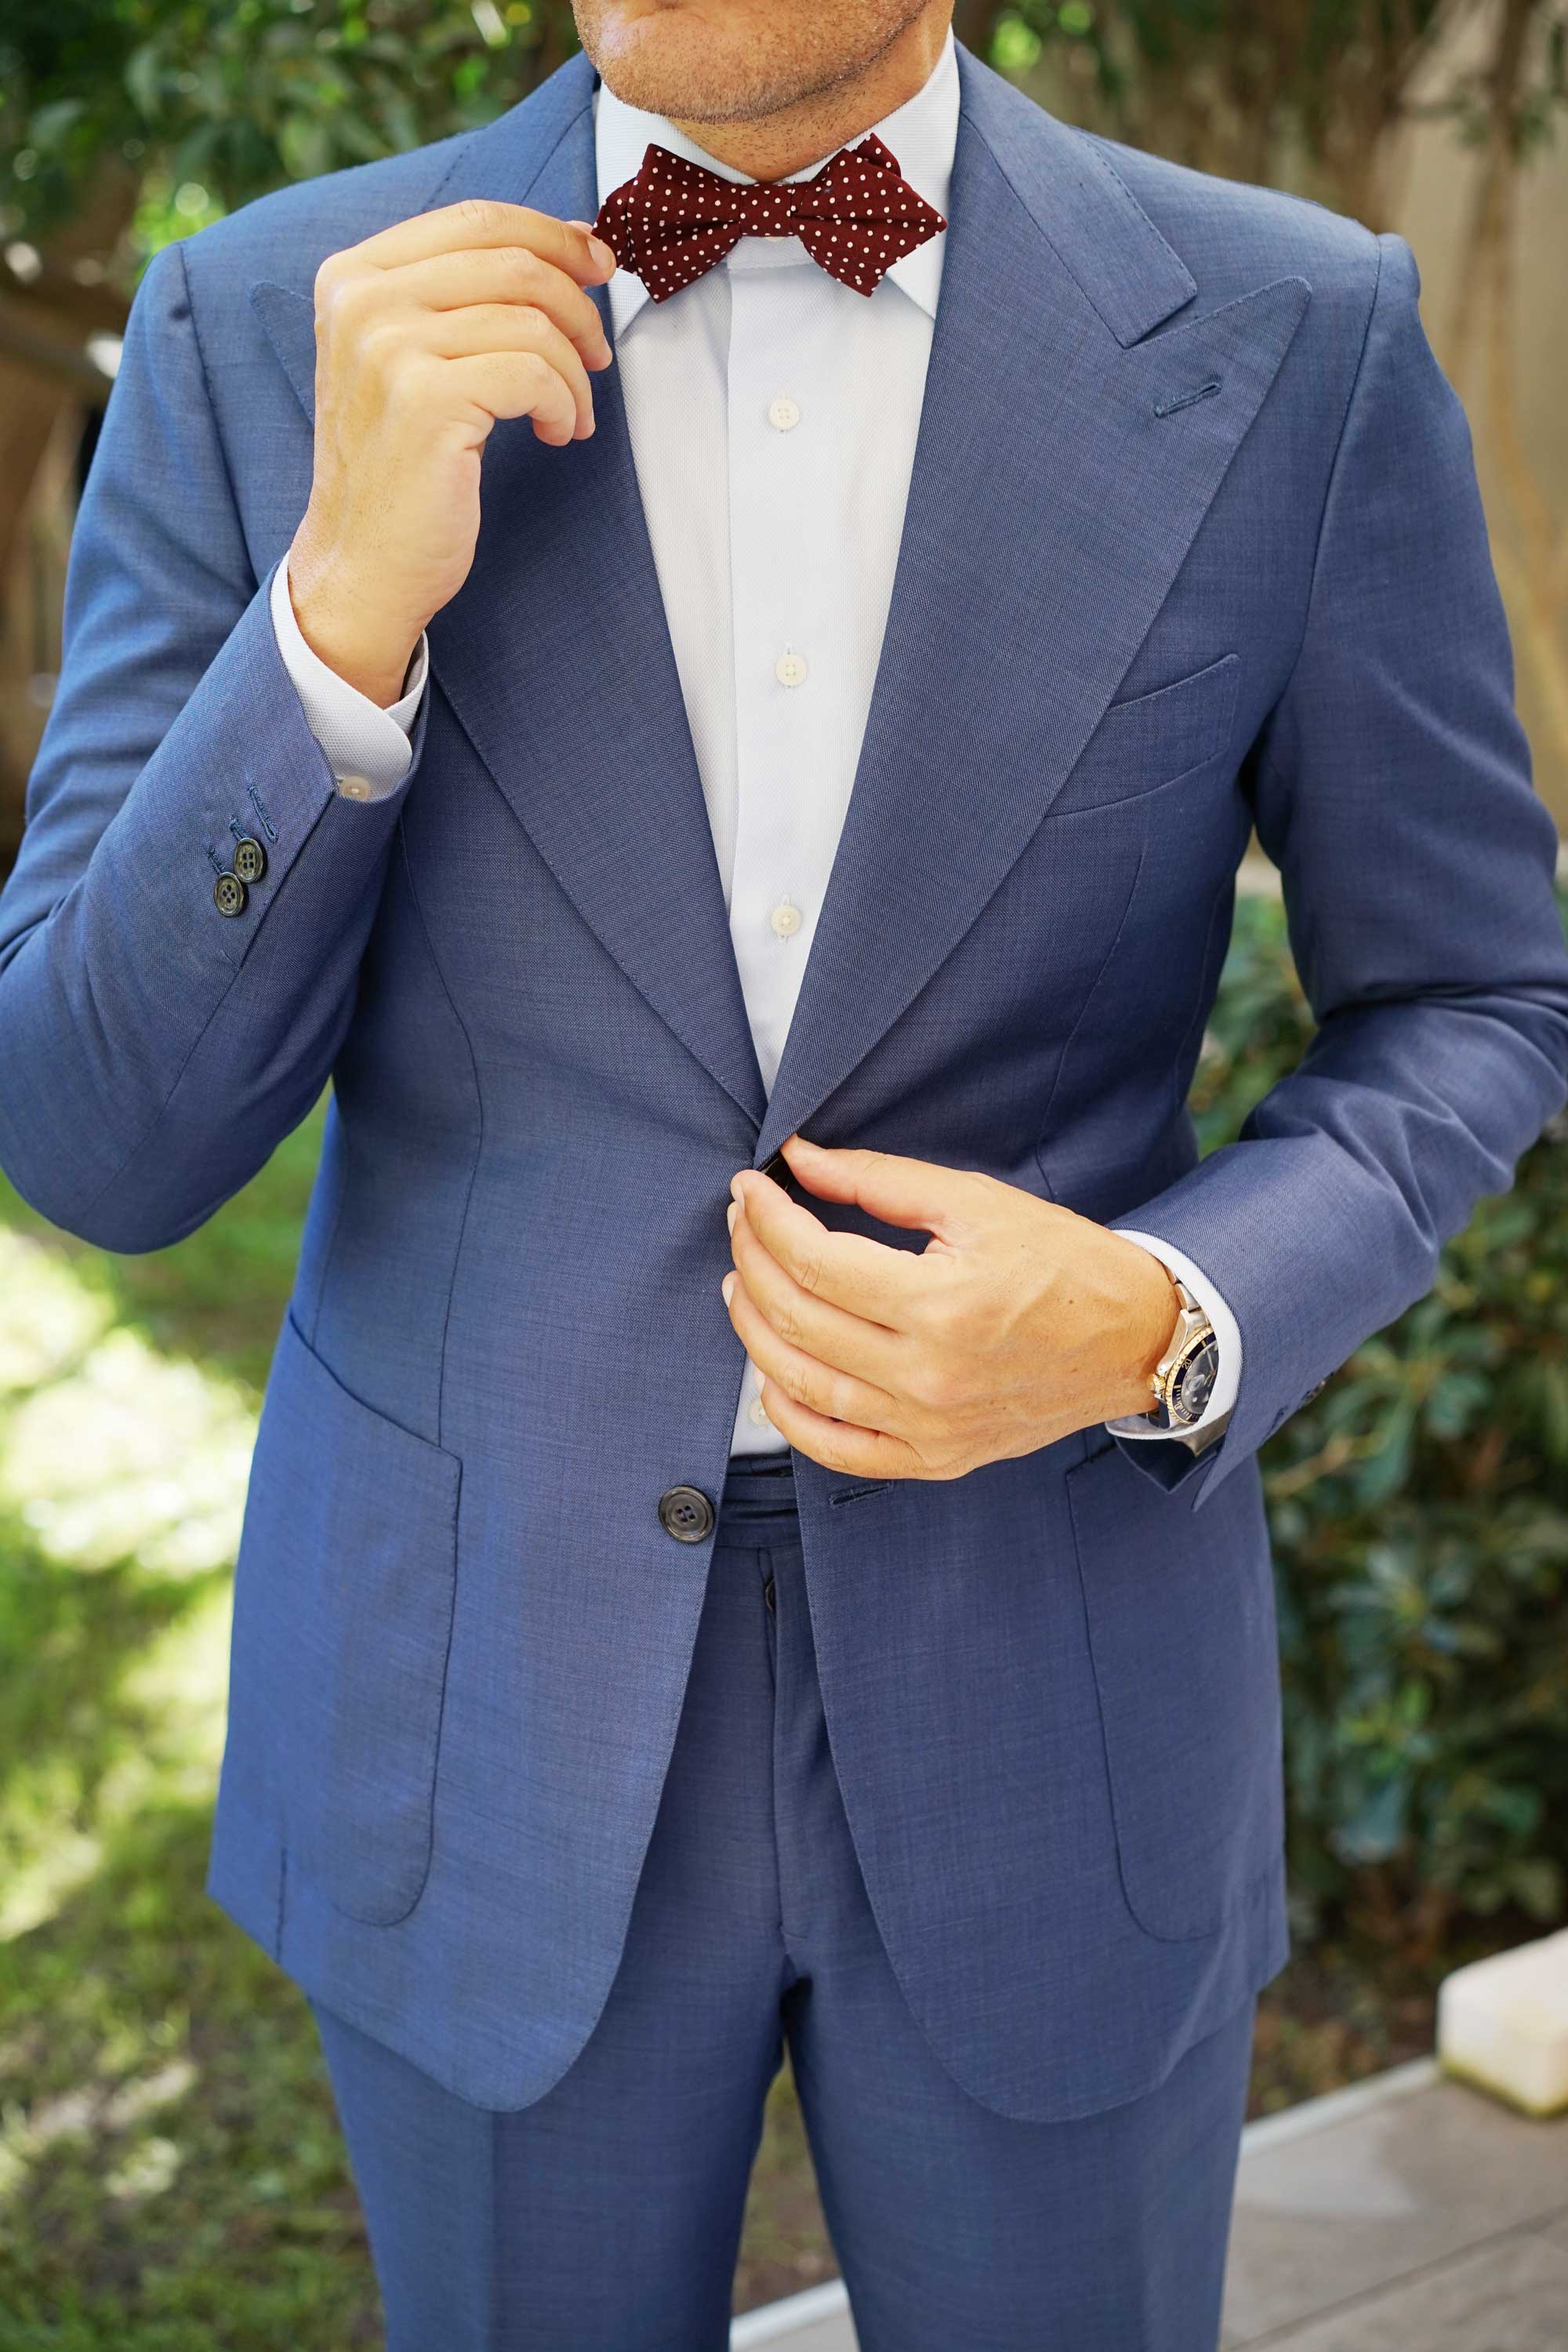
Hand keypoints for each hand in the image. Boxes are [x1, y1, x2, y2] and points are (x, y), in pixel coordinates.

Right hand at [287, 199, 617, 703]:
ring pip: (532, 318)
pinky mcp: (426, 399)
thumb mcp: (412, 360)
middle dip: (578, 304)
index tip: (598, 264)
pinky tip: (557, 433)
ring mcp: (389, 346)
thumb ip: (461, 297)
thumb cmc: (401, 468)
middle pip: (513, 260)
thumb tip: (567, 243)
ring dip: (575, 371)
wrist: (362, 564)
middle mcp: (362, 300)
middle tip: (600, 354)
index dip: (553, 234)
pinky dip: (565, 403)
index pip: (476, 219)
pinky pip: (534, 372)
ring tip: (572, 413)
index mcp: (354, 276)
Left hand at [720, 1134, 1181, 1479]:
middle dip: (753, 1262)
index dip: (767, 1219)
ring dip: (755, 1332)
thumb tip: (800, 1159)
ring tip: (742, 1286)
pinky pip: (840, 1450)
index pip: (815, 1262)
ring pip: (804, 1386)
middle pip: (799, 1320)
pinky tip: (771, 1376)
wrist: (1134, 1339)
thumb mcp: (977, 1202)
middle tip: (742, 1224)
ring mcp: (930, 1426)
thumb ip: (880, 1181)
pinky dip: (791, 1417)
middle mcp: (930, 1375)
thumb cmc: (1064, 1263)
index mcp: (942, 1304)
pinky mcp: (937, 1457)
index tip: (749, 1188)